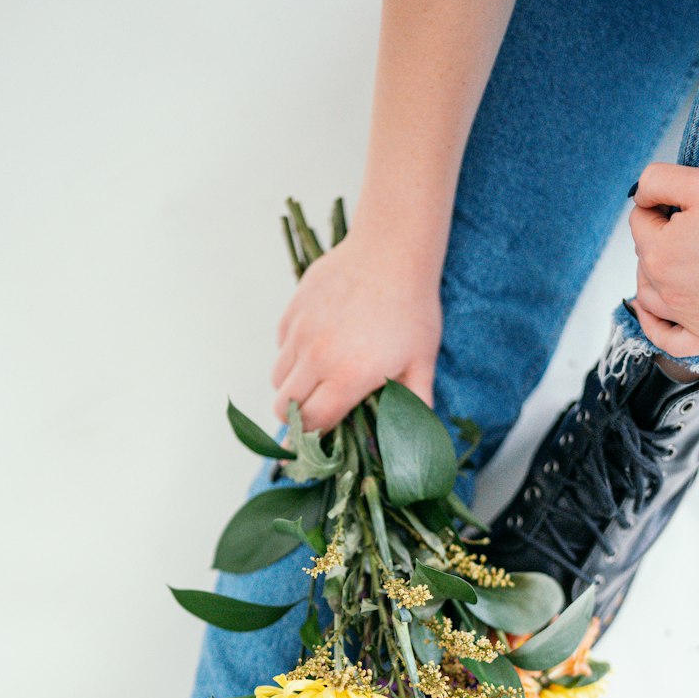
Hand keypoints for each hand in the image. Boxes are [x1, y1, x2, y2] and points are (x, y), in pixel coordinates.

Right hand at [272, 229, 442, 431]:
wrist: (392, 251)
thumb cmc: (412, 309)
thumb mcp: (421, 362)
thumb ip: (414, 405)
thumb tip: (417, 439)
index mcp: (347, 377)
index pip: (312, 425)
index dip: (312, 440)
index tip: (317, 447)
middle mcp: (316, 358)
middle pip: (284, 408)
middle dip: (296, 420)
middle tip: (315, 416)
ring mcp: (300, 332)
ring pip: (277, 378)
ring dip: (293, 388)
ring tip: (318, 382)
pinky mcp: (293, 311)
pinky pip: (280, 346)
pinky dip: (292, 356)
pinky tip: (317, 347)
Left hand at [628, 163, 698, 356]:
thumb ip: (658, 181)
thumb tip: (640, 195)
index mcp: (658, 252)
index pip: (639, 221)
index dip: (659, 205)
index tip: (683, 202)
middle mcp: (666, 289)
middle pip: (645, 259)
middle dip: (658, 238)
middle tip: (692, 225)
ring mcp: (687, 317)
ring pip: (649, 298)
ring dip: (652, 276)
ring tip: (672, 260)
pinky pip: (668, 342)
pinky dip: (654, 328)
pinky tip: (653, 314)